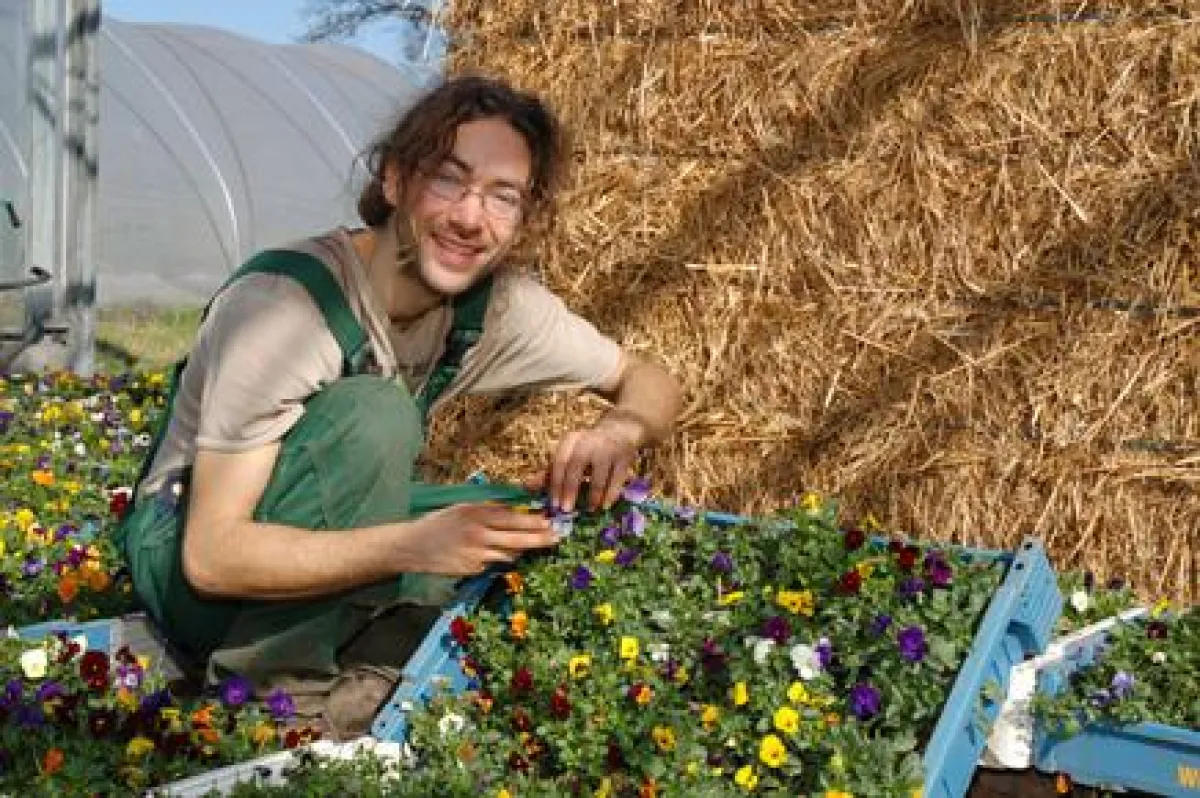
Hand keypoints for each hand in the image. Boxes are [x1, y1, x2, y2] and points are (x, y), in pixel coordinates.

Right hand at [402, 503, 558, 575]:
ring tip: (534, 544)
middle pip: (518, 538)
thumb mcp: (462, 508)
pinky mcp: (472, 569)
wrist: (412, 546)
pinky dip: (496, 559)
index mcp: (476, 513)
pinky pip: (493, 563)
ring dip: (520, 550)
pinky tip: (489, 554)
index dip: (534, 521)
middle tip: (557, 537)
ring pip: (509, 554)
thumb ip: (487, 511)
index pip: (513, 518)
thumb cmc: (438, 523)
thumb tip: (514, 513)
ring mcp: (476, 554)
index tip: (551, 521)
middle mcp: (479, 534)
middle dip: (540, 539)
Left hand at [546, 417, 641, 511]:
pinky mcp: (625, 458)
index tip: (553, 504)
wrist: (620, 429)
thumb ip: (550, 471)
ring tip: (588, 510)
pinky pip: (616, 479)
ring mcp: (609, 449)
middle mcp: (589, 441)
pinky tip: (605, 506)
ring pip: (598, 475)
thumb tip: (527, 486)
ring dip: (593, 495)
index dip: (555, 484)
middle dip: (570, 489)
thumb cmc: (588, 448)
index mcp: (571, 440)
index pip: (559, 462)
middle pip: (576, 466)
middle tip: (566, 509)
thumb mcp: (569, 455)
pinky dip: (610, 494)